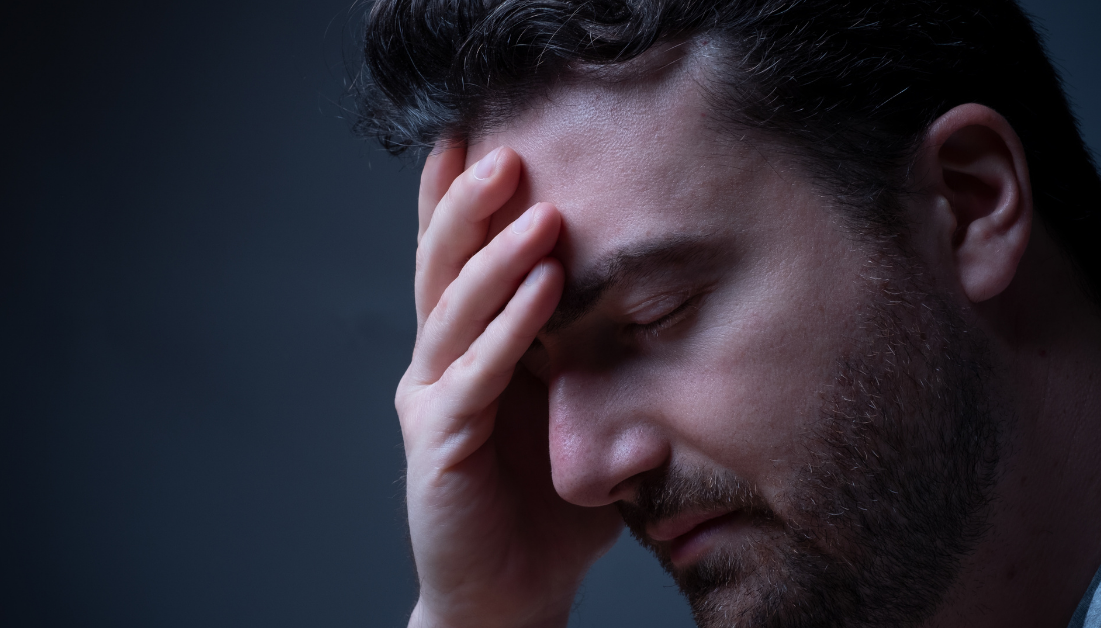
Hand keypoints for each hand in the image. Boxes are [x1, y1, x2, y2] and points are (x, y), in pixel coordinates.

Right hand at [396, 145, 622, 627]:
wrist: (507, 595)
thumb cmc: (544, 507)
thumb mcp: (579, 416)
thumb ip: (601, 365)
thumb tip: (666, 312)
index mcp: (467, 350)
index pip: (459, 262)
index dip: (462, 202)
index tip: (484, 136)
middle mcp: (439, 365)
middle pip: (444, 268)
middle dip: (471, 205)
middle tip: (506, 147)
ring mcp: (434, 401)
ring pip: (454, 311)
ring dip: (495, 255)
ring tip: (535, 206)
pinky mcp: (439, 444)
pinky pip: (474, 375)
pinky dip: (507, 329)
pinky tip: (539, 288)